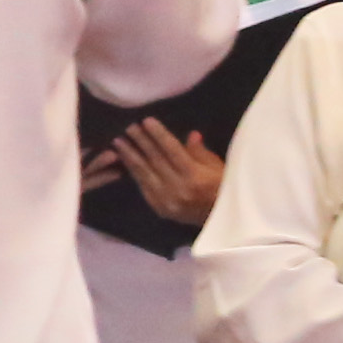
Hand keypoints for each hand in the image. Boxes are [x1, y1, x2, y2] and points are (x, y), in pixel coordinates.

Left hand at [109, 121, 226, 227]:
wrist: (220, 221)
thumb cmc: (223, 190)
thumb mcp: (218, 167)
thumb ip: (201, 152)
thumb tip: (190, 135)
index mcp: (195, 176)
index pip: (172, 150)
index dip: (158, 134)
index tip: (146, 120)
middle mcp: (178, 188)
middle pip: (155, 160)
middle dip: (140, 141)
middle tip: (128, 126)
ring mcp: (166, 200)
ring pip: (144, 173)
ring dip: (129, 156)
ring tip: (118, 141)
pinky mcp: (159, 208)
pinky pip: (143, 186)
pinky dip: (134, 172)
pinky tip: (125, 160)